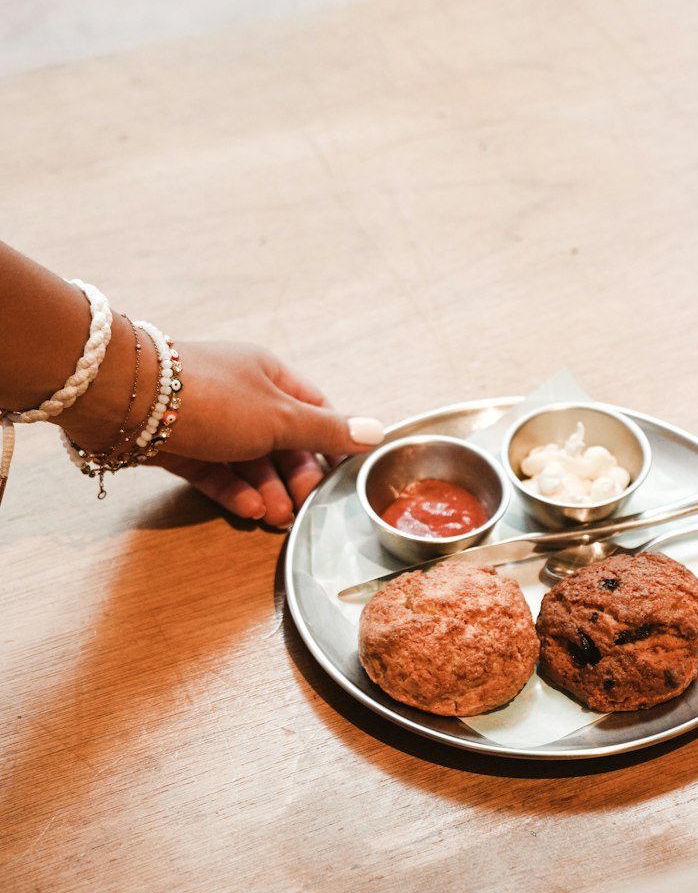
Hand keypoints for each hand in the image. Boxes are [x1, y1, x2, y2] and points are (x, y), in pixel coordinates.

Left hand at [154, 341, 381, 525]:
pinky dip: (234, 491)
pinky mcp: (182, 445)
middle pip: (282, 441)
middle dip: (295, 476)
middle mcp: (243, 395)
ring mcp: (210, 421)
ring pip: (249, 460)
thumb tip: (376, 430)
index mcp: (270, 375)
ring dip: (267, 489)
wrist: (125, 399)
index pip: (314, 410)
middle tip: (303, 506)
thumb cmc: (211, 397)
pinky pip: (217, 471)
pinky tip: (249, 510)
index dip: (330, 443)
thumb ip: (326, 430)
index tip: (340, 478)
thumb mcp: (279, 417)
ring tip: (274, 517)